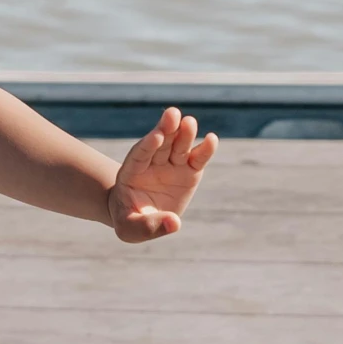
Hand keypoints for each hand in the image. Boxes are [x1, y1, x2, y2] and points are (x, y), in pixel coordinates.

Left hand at [107, 108, 217, 242]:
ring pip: (179, 146)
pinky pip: (197, 159)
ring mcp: (172, 165)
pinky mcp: (189, 171)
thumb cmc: (131, 221)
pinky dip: (205, 150)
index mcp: (132, 173)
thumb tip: (174, 223)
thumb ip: (148, 226)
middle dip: (166, 129)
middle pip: (160, 143)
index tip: (155, 136)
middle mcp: (153, 164)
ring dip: (184, 133)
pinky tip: (212, 139)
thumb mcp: (130, 229)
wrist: (141, 216)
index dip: (147, 146)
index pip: (139, 155)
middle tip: (172, 114)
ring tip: (189, 122)